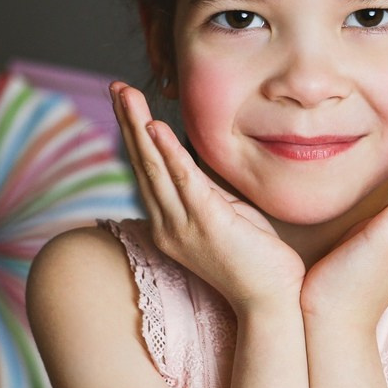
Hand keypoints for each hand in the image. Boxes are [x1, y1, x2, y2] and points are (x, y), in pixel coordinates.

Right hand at [111, 82, 305, 314]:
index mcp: (169, 223)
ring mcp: (183, 227)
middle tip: (116, 85)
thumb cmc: (255, 260)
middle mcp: (167, 225)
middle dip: (128, 121)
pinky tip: (156, 128)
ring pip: (155, 167)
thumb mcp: (229, 216)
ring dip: (139, 127)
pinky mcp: (208, 225)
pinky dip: (169, 153)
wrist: (271, 302)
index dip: (135, 135)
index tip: (126, 102)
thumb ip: (209, 191)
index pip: (147, 171)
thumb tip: (198, 161)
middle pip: (142, 163)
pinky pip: (184, 181)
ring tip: (126, 95)